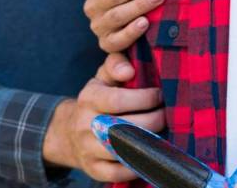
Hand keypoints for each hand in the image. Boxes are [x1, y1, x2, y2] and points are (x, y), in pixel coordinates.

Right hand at [42, 65, 165, 180]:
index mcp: (89, 98)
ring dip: (148, 143)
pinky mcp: (93, 169)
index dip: (144, 98)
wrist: (70, 131)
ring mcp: (87, 149)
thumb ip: (116, 64)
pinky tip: (150, 154)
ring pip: (121, 151)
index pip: (117, 100)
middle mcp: (85, 124)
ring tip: (163, 133)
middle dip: (152, 121)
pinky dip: (137, 166)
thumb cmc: (98, 98)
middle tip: (166, 115)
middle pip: (123, 127)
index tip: (159, 95)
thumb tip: (129, 70)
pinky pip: (117, 173)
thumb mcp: (103, 76)